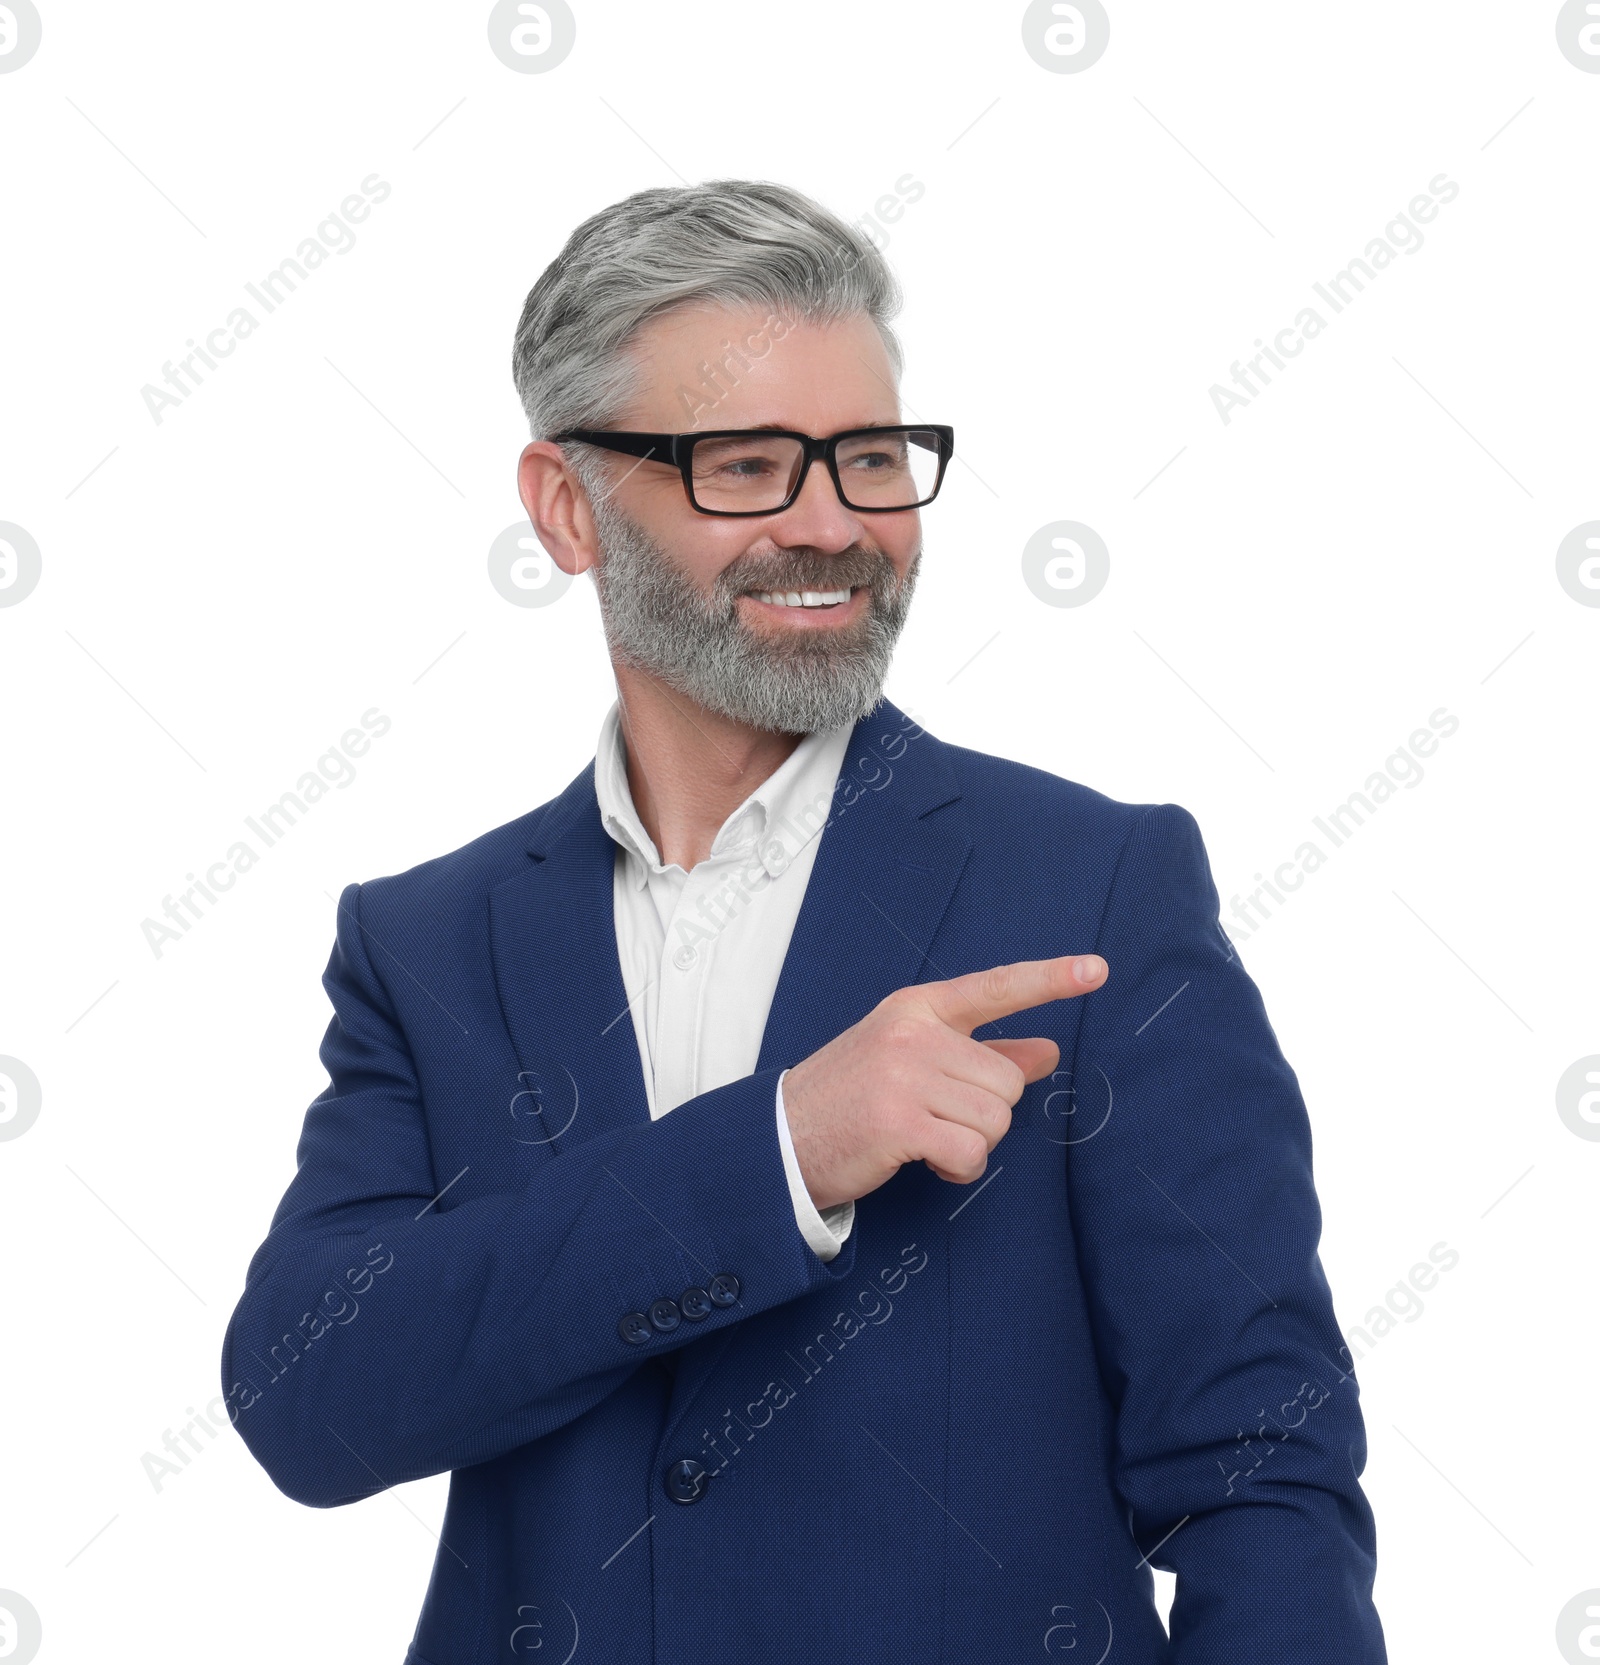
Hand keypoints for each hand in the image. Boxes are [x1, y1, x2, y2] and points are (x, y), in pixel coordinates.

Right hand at [780, 955, 1108, 1210]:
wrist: (781, 1138)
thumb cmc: (852, 1097)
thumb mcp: (912, 1061)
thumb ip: (983, 1054)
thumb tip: (1049, 1051)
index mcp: (917, 1009)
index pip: (996, 988)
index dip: (1050, 979)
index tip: (1097, 969)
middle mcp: (913, 1034)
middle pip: (1007, 1081)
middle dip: (984, 1113)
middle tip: (936, 1119)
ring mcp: (904, 1076)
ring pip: (995, 1119)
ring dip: (972, 1144)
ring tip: (926, 1139)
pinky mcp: (899, 1123)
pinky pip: (972, 1152)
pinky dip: (960, 1168)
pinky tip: (928, 1162)